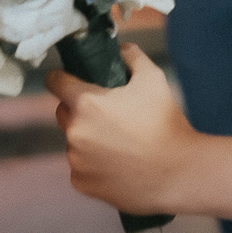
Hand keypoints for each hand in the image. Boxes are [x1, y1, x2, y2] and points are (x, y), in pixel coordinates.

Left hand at [46, 44, 198, 213]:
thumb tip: (121, 50)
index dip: (62, 77)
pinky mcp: (82, 182)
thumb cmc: (165, 124)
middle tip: (109, 114)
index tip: (69, 79)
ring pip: (74, 141)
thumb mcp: (153, 79)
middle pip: (63, 112)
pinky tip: (119, 163)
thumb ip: (132, 57)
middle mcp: (74, 131)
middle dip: (79, 110)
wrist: (177, 173)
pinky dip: (94, 163)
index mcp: (86, 103)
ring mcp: (76, 160)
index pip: (54, 81)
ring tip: (120, 142)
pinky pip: (81, 166)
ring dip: (88, 138)